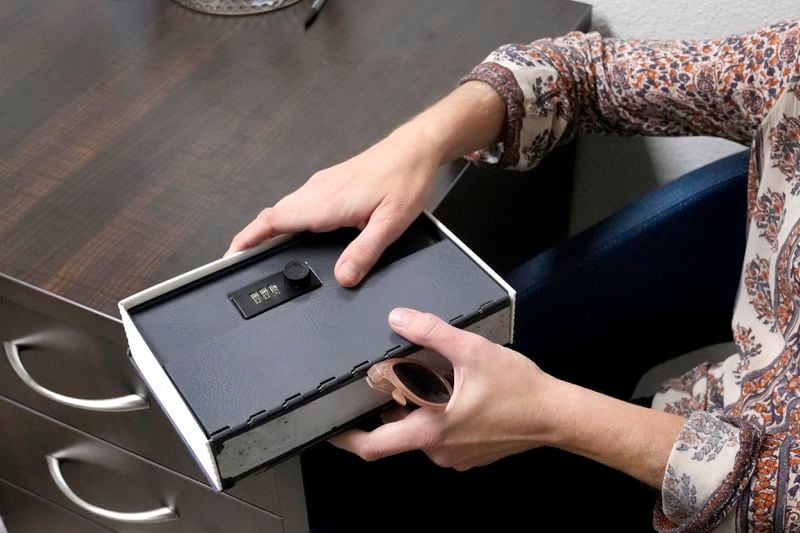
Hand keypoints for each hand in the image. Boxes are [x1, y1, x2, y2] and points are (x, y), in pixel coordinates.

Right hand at [225, 128, 438, 286]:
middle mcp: (318, 190)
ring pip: (285, 207)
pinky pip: (298, 201)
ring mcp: (322, 184)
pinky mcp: (330, 182)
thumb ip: (364, 252)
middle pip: (273, 215)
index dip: (249, 239)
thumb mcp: (390, 224)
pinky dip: (285, 217)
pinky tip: (293, 228)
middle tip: (238, 258)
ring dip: (268, 227)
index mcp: (326, 202)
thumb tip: (343, 277)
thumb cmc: (405, 179)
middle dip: (252, 237)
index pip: (274, 221)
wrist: (415, 149)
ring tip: (258, 248)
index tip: (231, 255)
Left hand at [329, 307, 563, 470]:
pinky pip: (439, 437)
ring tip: (426, 380)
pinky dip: (435, 416)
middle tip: (385, 384)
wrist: (556, 415)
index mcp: (431, 430)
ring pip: (418, 434)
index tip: (331, 427)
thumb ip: (431, 332)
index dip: (346, 438)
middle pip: (394, 435)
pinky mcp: (469, 454)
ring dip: (414, 409)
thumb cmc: (519, 390)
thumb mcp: (471, 350)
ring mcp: (455, 456)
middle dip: (385, 410)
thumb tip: (399, 318)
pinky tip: (451, 393)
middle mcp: (439, 449)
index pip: (374, 446)